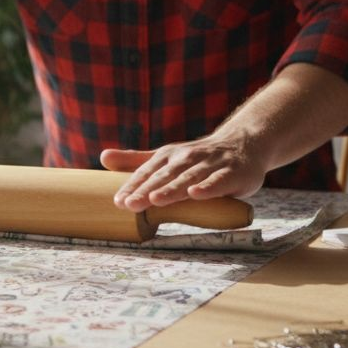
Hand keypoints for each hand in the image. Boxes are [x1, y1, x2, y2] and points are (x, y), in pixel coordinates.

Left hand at [100, 136, 265, 211]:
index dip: (133, 186)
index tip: (118, 200)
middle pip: (165, 176)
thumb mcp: (167, 157)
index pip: (148, 172)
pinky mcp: (232, 173)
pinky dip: (208, 187)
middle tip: (130, 204)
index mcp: (169, 155)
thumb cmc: (200, 157)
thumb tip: (103, 158)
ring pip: (189, 178)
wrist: (244, 143)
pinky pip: (219, 181)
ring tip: (155, 200)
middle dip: (147, 190)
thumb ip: (136, 161)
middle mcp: (188, 158)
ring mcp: (211, 164)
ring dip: (173, 189)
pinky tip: (197, 194)